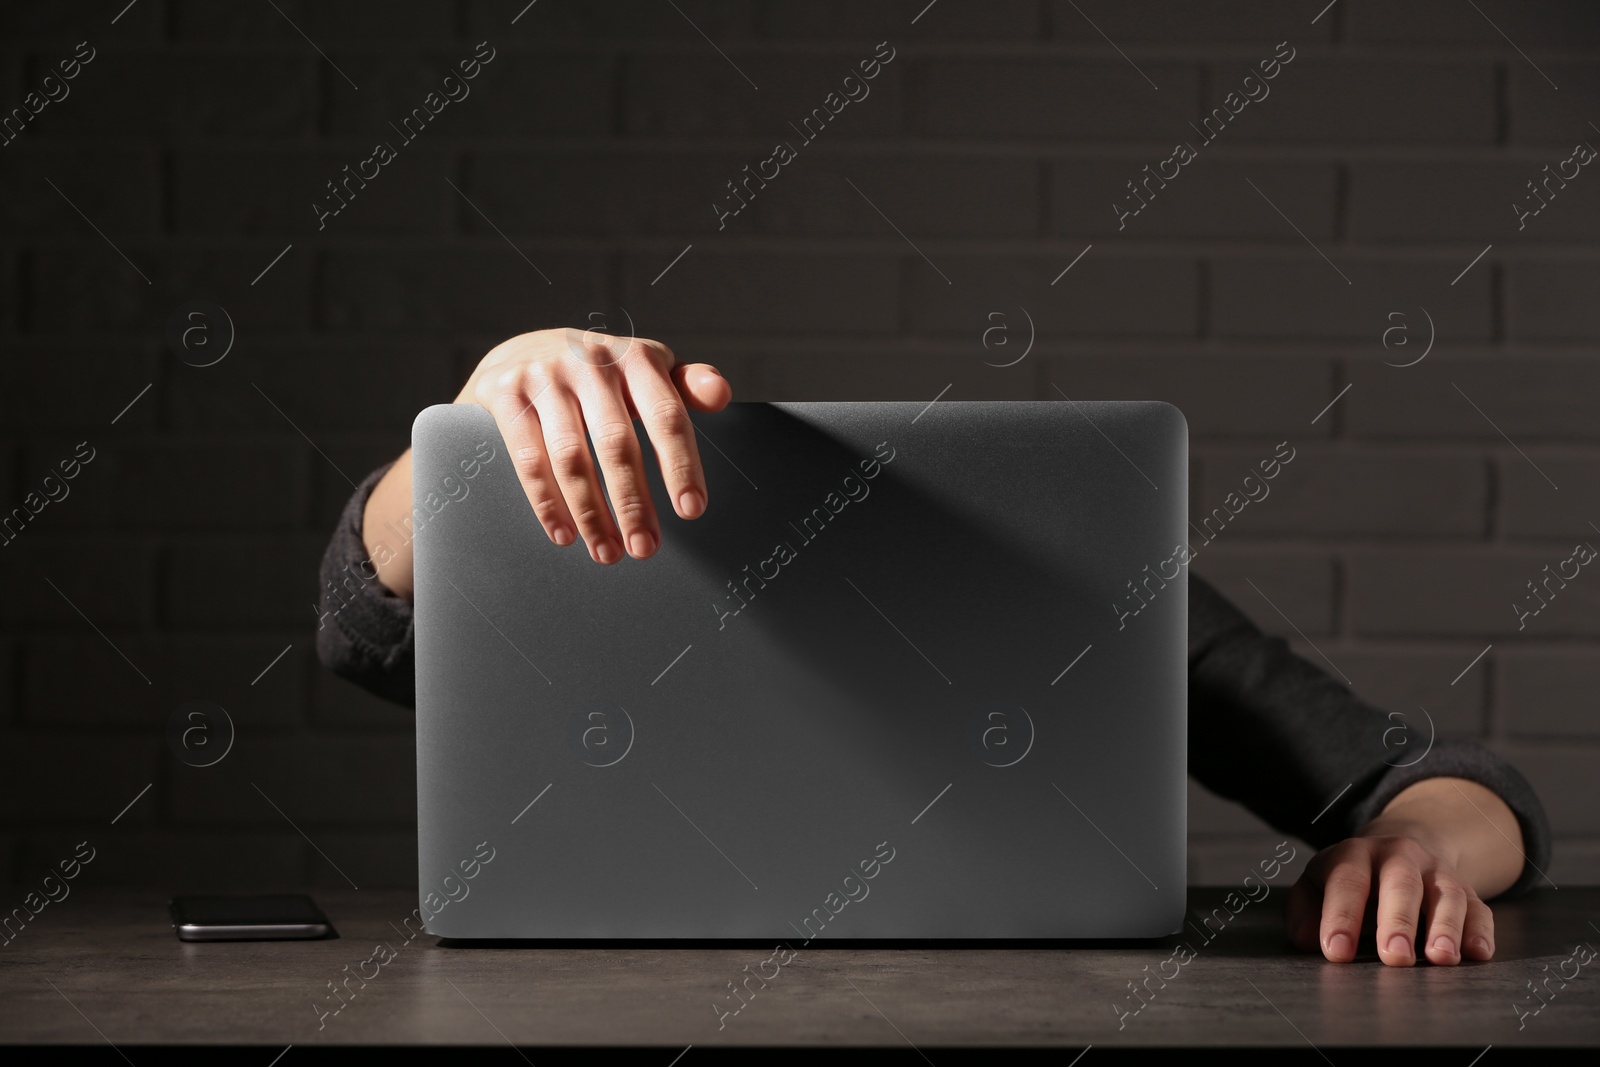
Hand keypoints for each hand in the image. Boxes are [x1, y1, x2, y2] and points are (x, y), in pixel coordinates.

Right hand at [457, 328, 731, 563]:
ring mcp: (545, 377)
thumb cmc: (600, 374)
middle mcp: (590, 362)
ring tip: (607, 552)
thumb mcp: (644, 371)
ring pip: (572, 457)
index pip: (666, 415)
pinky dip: (547, 503)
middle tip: (646, 549)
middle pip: (617, 443)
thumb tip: (721, 394)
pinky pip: (529, 459)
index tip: (691, 511)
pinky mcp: (506, 395)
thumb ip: (686, 385)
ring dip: (591, 513)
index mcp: (636, 358)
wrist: (520, 352)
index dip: (681, 465)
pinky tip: (565, 535)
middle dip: (633, 503)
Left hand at [1283, 778, 1522, 966]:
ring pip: (1446, 894)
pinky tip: (1478, 953)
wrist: (1400, 850)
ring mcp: (1437, 873)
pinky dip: (1480, 931)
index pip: (1347, 880)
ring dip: (1446, 927)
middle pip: (1401, 883)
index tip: (1337, 952)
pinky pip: (1480, 909)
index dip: (1341, 916)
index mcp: (1355, 854)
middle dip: (1398, 921)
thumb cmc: (1350, 881)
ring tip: (1440, 959)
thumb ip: (1304, 911)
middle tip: (1394, 958)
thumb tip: (1309, 940)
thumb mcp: (1316, 885)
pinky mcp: (1468, 892)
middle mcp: (1399, 856)